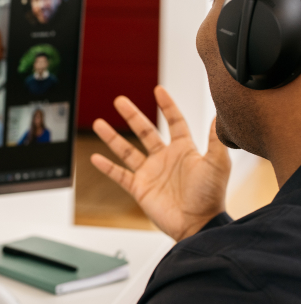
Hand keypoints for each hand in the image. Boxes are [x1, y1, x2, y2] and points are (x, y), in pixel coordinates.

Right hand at [91, 86, 230, 240]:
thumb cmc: (211, 197)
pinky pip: (120, 175)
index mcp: (184, 150)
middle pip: (145, 131)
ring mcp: (150, 173)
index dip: (167, 106)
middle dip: (132, 115)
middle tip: (119, 100)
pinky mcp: (140, 188)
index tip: (158, 90)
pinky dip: (107, 167)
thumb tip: (220, 116)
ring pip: (127, 150)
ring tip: (98, 123)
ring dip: (112, 137)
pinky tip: (96, 157)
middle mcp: (165, 158)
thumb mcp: (217, 165)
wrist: (198, 225)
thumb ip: (216, 141)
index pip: (174, 122)